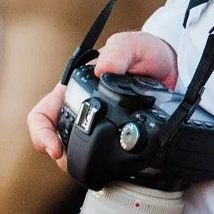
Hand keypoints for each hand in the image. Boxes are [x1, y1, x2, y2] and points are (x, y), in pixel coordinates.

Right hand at [26, 32, 177, 172]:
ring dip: (78, 161)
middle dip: (61, 156)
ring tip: (95, 167)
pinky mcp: (113, 136)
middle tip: (76, 164)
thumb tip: (102, 68)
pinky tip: (112, 165)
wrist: (172, 67)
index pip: (43, 114)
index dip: (41, 133)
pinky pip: (100, 154)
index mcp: (75, 88)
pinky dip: (101, 162)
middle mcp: (80, 108)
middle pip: (55, 139)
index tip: (54, 149)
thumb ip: (118, 53)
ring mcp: (95, 124)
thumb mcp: (133, 45)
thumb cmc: (145, 52)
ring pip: (74, 151)